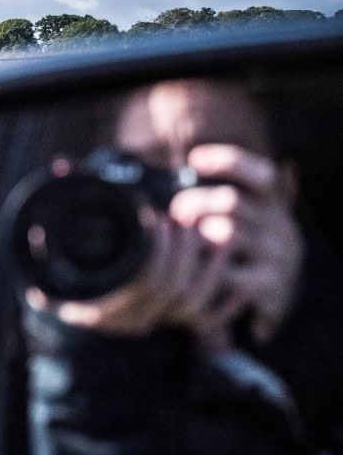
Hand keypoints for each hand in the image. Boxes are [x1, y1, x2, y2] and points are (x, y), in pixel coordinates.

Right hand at [27, 144, 302, 348]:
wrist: (60, 295)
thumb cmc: (56, 260)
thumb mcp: (51, 236)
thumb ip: (61, 201)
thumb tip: (63, 166)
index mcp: (96, 302)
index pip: (142, 284)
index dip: (158, 251)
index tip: (159, 217)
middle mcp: (124, 319)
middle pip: (170, 292)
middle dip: (184, 252)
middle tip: (186, 217)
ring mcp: (148, 322)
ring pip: (191, 304)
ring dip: (209, 267)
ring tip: (214, 231)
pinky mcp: (165, 323)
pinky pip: (207, 320)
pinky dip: (226, 295)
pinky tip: (228, 263)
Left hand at [172, 144, 303, 342]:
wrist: (275, 296)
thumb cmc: (245, 248)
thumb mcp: (245, 218)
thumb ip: (222, 197)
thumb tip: (182, 167)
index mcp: (274, 203)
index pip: (261, 174)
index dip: (229, 162)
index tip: (194, 158)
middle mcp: (280, 224)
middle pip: (231, 202)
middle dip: (194, 203)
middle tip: (174, 211)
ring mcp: (277, 253)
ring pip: (225, 235)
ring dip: (193, 237)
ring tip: (178, 240)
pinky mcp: (269, 282)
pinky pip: (225, 271)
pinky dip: (201, 268)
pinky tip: (188, 266)